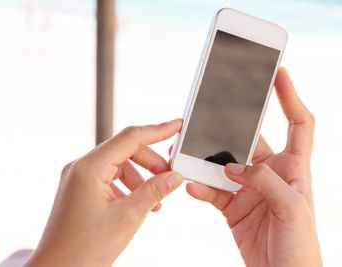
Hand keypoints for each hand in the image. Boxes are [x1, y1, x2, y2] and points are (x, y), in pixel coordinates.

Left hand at [25, 119, 183, 266]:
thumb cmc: (85, 248)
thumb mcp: (129, 217)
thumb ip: (154, 191)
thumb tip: (175, 176)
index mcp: (89, 168)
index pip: (130, 137)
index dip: (157, 130)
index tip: (177, 126)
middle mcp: (80, 167)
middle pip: (125, 150)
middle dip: (150, 162)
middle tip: (169, 178)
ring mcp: (78, 177)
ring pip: (118, 164)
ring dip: (140, 177)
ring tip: (155, 200)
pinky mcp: (79, 189)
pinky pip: (108, 177)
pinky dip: (127, 185)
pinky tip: (137, 203)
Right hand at [186, 68, 321, 266]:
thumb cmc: (302, 248)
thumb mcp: (292, 209)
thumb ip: (263, 181)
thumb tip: (232, 166)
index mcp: (295, 169)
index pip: (299, 124)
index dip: (291, 98)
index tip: (280, 74)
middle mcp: (271, 174)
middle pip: (249, 140)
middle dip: (229, 129)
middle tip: (210, 116)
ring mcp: (249, 189)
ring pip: (224, 164)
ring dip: (207, 161)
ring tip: (190, 154)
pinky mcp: (233, 206)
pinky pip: (212, 190)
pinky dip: (201, 188)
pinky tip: (192, 187)